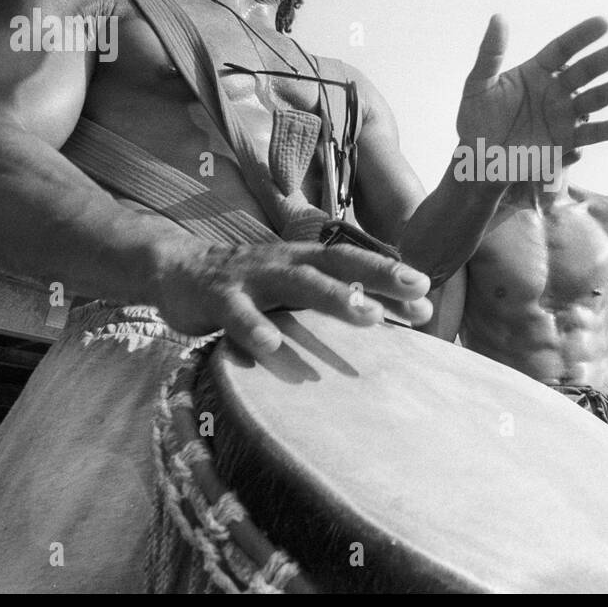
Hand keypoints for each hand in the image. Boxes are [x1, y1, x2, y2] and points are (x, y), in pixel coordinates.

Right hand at [152, 240, 432, 356]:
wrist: (178, 270)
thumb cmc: (252, 285)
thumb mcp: (295, 288)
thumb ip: (338, 298)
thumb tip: (394, 318)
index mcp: (307, 259)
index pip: (357, 264)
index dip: (392, 277)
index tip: (428, 298)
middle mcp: (286, 262)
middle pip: (338, 263)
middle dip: (379, 275)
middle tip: (417, 289)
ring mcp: (253, 278)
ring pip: (298, 283)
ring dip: (335, 297)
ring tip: (369, 315)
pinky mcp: (219, 298)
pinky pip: (238, 314)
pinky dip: (254, 329)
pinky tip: (273, 347)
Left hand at [456, 15, 607, 167]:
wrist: (477, 162)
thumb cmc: (475, 121)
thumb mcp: (478, 85)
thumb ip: (490, 54)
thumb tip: (498, 17)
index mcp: (536, 72)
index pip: (563, 49)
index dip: (582, 37)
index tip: (604, 23)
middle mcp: (555, 90)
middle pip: (586, 71)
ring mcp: (563, 116)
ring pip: (597, 98)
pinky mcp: (567, 142)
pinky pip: (594, 133)